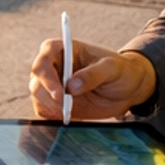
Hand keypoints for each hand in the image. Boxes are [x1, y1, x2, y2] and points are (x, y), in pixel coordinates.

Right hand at [29, 35, 156, 120]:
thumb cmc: (120, 71)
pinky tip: (68, 116)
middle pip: (37, 78)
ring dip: (50, 106)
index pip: (46, 53)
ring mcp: (53, 84)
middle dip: (48, 95)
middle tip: (66, 107)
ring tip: (70, 111)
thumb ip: (93, 74)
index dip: (47, 72)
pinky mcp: (55, 102)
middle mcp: (54, 65)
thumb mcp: (112, 69)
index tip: (60, 92)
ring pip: (38, 95)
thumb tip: (71, 86)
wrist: (127, 90)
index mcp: (65, 48)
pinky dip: (52, 116)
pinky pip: (43, 110)